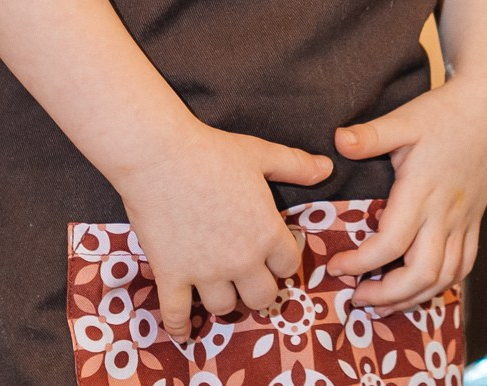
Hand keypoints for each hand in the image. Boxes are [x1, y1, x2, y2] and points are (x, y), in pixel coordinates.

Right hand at [115, 120, 331, 338]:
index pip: (289, 266)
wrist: (160, 157)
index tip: (273, 258)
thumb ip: (296, 166)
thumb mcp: (261, 155)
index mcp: (267, 233)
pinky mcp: (172, 275)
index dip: (283, 262)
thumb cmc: (213, 153)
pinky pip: (177, 314)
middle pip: (261, 298)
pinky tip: (183, 333)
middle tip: (249, 280)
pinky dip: (180, 327)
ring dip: (224, 300)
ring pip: (224, 307)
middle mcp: (241, 260)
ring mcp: (205, 272)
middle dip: (258, 290)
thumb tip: (326, 168)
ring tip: (220, 290)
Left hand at [327, 71, 486, 311]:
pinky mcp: (475, 220)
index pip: (390, 244)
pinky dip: (443, 284)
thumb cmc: (444, 111)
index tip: (336, 266)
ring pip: (445, 276)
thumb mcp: (404, 119)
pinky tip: (422, 287)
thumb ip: (370, 135)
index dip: (360, 263)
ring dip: (414, 297)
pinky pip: (465, 264)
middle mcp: (445, 212)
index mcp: (421, 190)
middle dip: (387, 295)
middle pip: (421, 273)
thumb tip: (336, 141)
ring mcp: (464, 219)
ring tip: (384, 303)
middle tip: (358, 297)